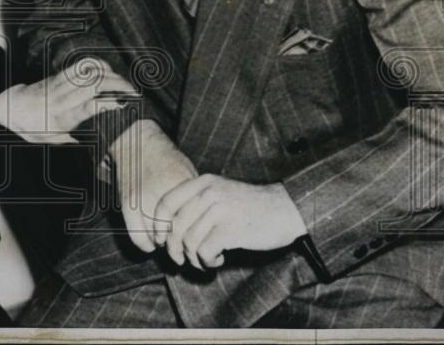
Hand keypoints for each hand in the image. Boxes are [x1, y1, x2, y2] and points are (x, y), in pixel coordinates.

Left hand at [0, 58, 137, 143]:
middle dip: (118, 84)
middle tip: (133, 91)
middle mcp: (63, 97)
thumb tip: (95, 153)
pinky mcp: (59, 74)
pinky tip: (108, 71)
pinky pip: (81, 65)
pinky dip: (97, 65)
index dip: (109, 102)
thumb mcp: (50, 140)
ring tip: (124, 82)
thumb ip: (73, 141)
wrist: (9, 106)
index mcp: (62, 116)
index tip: (125, 104)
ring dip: (111, 73)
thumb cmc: (30, 127)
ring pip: (90, 71)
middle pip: (95, 83)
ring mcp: (61, 83)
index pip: (90, 105)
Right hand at [110, 119, 197, 251]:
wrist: (137, 142)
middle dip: (184, 243)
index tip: (200, 240)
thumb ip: (194, 200)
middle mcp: (162, 195)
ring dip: (166, 244)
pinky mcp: (128, 206)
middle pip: (178, 234)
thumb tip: (204, 229)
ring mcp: (143, 201)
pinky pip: (139, 239)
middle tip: (187, 245)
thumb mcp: (188, 174)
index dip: (199, 237)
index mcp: (182, 186)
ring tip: (170, 240)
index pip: (195, 224)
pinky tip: (154, 241)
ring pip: (159, 240)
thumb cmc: (167, 159)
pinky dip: (148, 245)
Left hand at [152, 174, 307, 269]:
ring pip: (188, 242)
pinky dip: (207, 262)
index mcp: (203, 182)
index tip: (160, 242)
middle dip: (174, 249)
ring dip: (193, 258)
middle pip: (175, 226)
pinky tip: (218, 260)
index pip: (166, 202)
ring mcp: (220, 209)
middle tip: (181, 261)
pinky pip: (204, 252)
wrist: (285, 210)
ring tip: (206, 260)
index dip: (157, 225)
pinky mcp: (231, 229)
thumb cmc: (250, 208)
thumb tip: (167, 232)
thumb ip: (196, 205)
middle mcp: (208, 192)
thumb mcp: (220, 195)